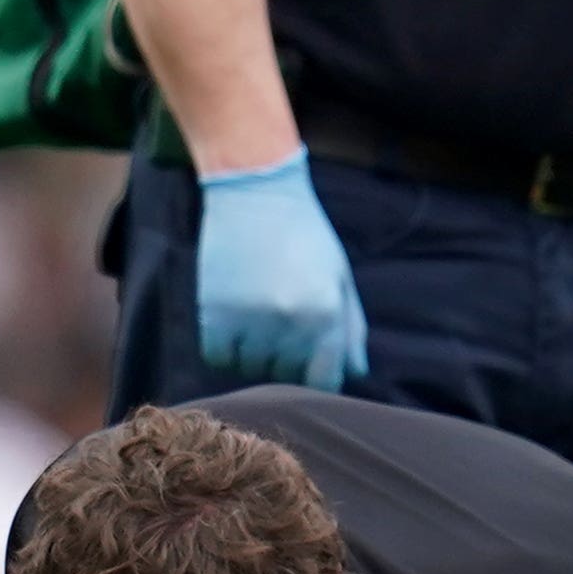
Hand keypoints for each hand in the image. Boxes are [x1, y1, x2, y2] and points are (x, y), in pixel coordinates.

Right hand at [192, 153, 370, 390]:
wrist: (255, 192)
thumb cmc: (305, 233)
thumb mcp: (339, 276)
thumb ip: (351, 328)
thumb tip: (356, 372)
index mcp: (327, 314)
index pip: (323, 381)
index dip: (316, 375)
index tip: (308, 364)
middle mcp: (290, 324)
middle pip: (287, 376)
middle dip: (286, 361)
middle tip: (280, 327)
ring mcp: (251, 321)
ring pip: (252, 368)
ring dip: (254, 353)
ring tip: (257, 318)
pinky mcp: (215, 314)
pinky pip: (219, 356)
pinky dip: (225, 347)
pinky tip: (234, 322)